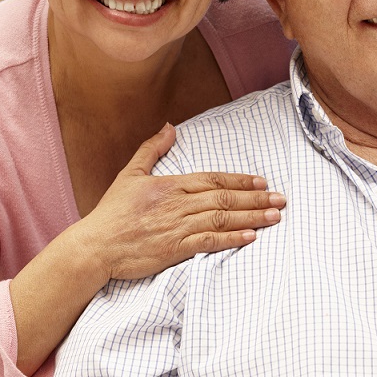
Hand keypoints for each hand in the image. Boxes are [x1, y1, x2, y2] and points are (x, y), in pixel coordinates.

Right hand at [76, 124, 285, 283]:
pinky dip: (231, 239)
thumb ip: (151, 150)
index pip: (213, 180)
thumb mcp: (129, 175)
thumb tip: (169, 127)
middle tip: (281, 199)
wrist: (95, 246)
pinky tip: (251, 237)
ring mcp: (177, 227)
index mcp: (169, 185)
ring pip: (222, 218)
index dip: (240, 181)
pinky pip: (208, 241)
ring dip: (252, 217)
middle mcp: (177, 204)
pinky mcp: (174, 249)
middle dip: (256, 198)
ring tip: (275, 216)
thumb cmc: (111, 213)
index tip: (262, 182)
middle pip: (224, 198)